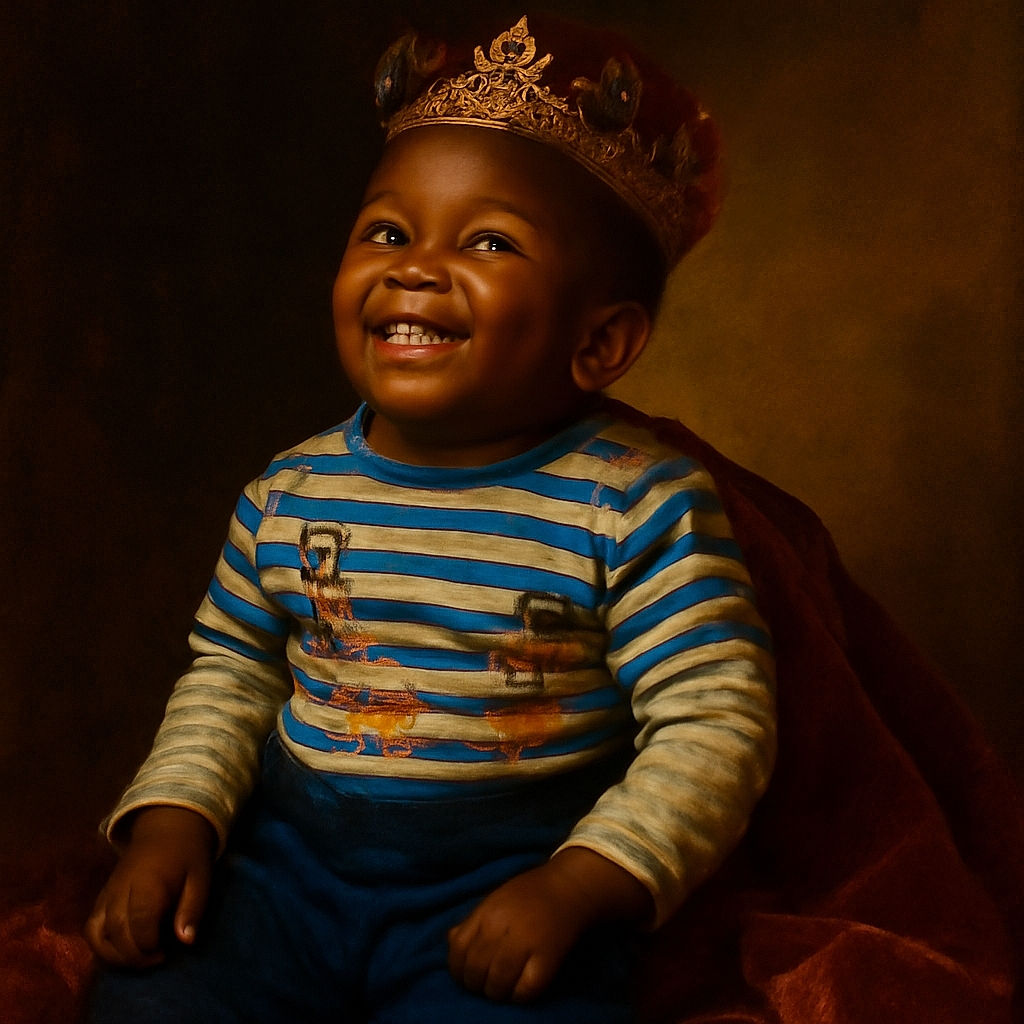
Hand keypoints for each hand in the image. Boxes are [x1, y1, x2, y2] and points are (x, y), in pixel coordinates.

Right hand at [85, 806, 216, 967]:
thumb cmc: (187, 853)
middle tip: (155, 961)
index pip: (139, 921)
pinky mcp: (102, 896)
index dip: (148, 944)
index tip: (164, 953)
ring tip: (137, 961)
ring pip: (96, 932)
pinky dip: (99, 945)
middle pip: (115, 931)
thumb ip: (193, 908)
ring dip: (111, 956)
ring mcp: (108, 892)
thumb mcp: (201, 876)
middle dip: (132, 956)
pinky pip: (91, 925)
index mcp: (149, 882)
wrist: (167, 826)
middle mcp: (122, 889)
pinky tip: (120, 953)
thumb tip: (186, 941)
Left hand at [447, 847, 650, 1002]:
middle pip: (475, 972)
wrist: (570, 887)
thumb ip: (473, 921)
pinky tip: (521, 987)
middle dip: (476, 984)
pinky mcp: (547, 959)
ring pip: (496, 986)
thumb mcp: (495, 898)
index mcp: (486, 913)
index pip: (458, 950)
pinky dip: (518, 996)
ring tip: (503, 986)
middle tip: (485, 982)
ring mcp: (525, 944)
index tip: (466, 973)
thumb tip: (451, 943)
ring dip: (496, 993)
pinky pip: (524, 992)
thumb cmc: (530, 892)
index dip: (457, 969)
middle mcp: (501, 928)